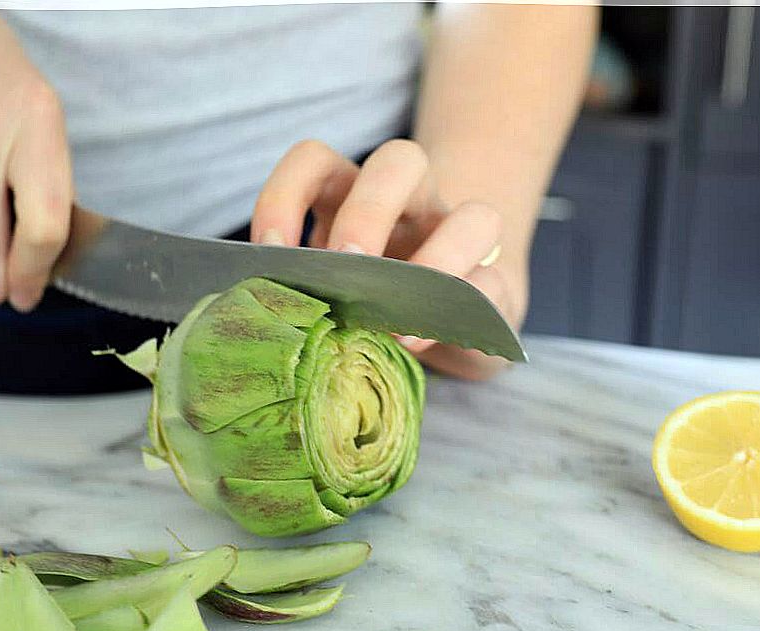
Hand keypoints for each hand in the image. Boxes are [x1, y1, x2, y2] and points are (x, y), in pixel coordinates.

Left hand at [251, 139, 526, 379]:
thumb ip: (301, 291)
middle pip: (400, 161)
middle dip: (368, 212)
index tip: (269, 251)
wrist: (443, 325)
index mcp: (350, 194)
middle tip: (342, 266)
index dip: (286, 195)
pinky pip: (494, 285)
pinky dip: (461, 312)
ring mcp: (458, 239)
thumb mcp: (322, 291)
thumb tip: (264, 316)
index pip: (315, 159)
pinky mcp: (495, 285)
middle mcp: (408, 202)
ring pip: (475, 215)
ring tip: (394, 321)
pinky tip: (418, 342)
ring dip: (437, 261)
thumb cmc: (364, 304)